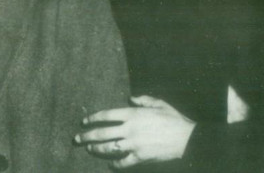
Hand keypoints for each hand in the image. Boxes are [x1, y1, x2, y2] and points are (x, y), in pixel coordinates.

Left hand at [76, 95, 195, 167]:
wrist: (186, 138)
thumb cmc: (173, 119)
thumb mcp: (158, 103)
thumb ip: (143, 100)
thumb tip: (131, 98)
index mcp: (133, 114)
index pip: (106, 116)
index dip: (93, 118)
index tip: (85, 121)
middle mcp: (129, 129)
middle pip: (102, 133)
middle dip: (87, 136)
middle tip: (77, 138)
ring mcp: (133, 144)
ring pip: (109, 148)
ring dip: (96, 149)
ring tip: (89, 149)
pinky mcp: (140, 157)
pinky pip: (123, 162)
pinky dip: (115, 164)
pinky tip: (110, 164)